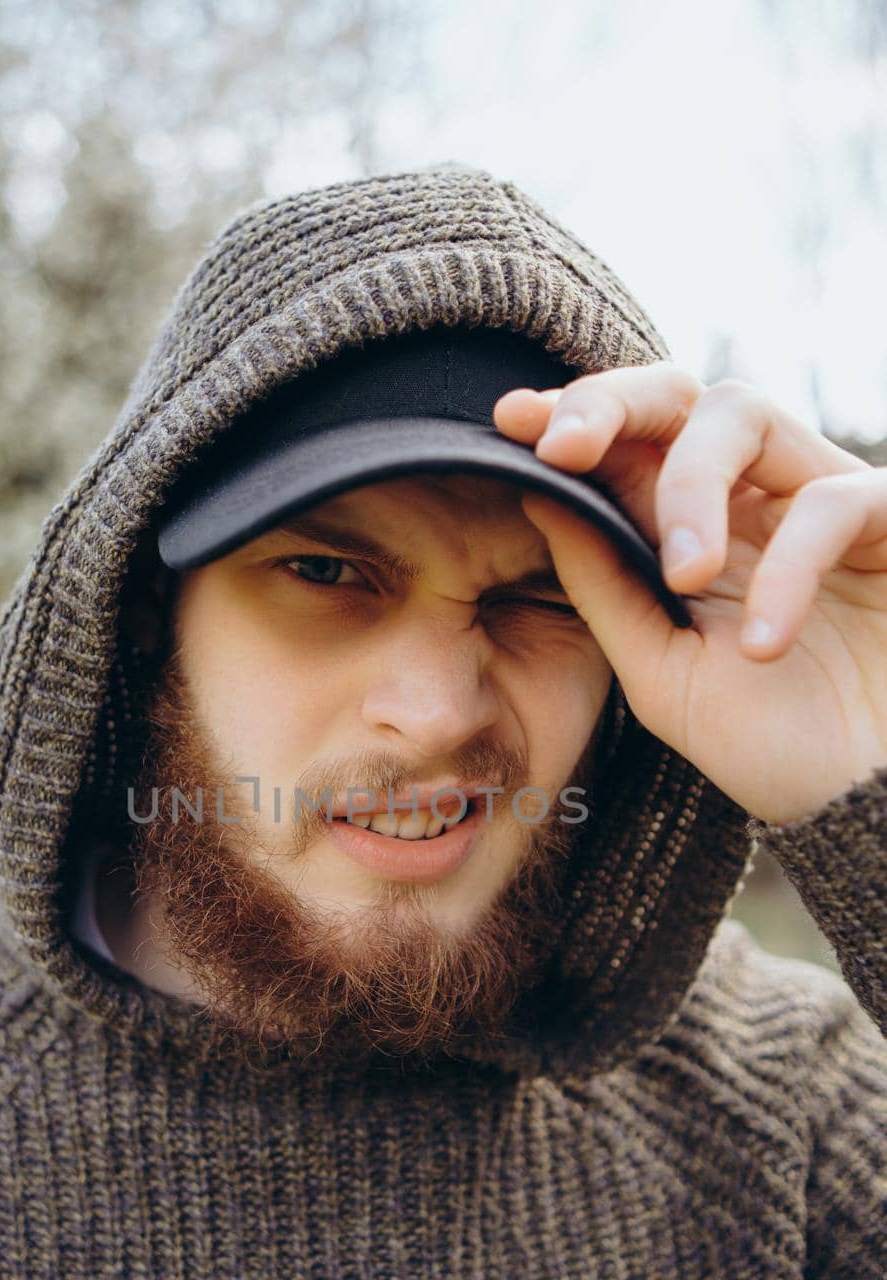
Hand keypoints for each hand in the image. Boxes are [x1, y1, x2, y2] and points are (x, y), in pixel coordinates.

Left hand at [493, 365, 886, 824]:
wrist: (861, 805)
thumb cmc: (771, 743)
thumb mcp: (659, 672)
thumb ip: (602, 587)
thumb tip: (535, 496)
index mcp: (689, 528)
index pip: (626, 443)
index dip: (570, 417)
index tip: (508, 422)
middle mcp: (751, 498)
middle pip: (680, 393)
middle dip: (611, 403)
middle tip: (562, 448)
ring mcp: (821, 498)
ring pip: (745, 414)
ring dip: (693, 485)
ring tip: (685, 576)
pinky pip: (829, 501)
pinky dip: (787, 570)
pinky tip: (764, 644)